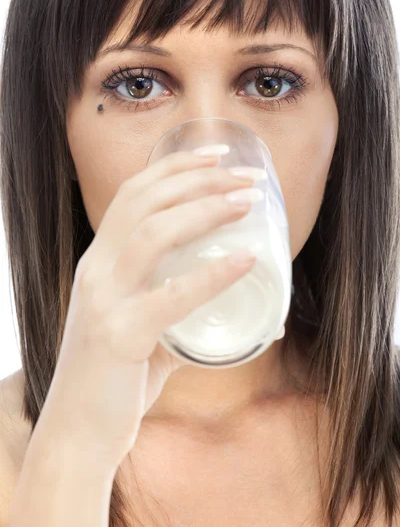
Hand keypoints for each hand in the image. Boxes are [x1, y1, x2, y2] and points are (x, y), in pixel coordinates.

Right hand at [35, 151, 256, 469]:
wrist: (78, 432)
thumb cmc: (116, 378)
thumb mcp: (143, 328)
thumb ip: (182, 312)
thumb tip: (237, 304)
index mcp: (100, 262)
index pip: (133, 194)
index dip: (175, 166)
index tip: (217, 154)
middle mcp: (96, 270)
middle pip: (145, 201)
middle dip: (199, 178)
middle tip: (246, 175)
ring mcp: (103, 300)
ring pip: (153, 233)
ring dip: (205, 210)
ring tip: (248, 202)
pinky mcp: (119, 337)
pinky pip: (170, 297)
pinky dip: (211, 275)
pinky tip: (246, 260)